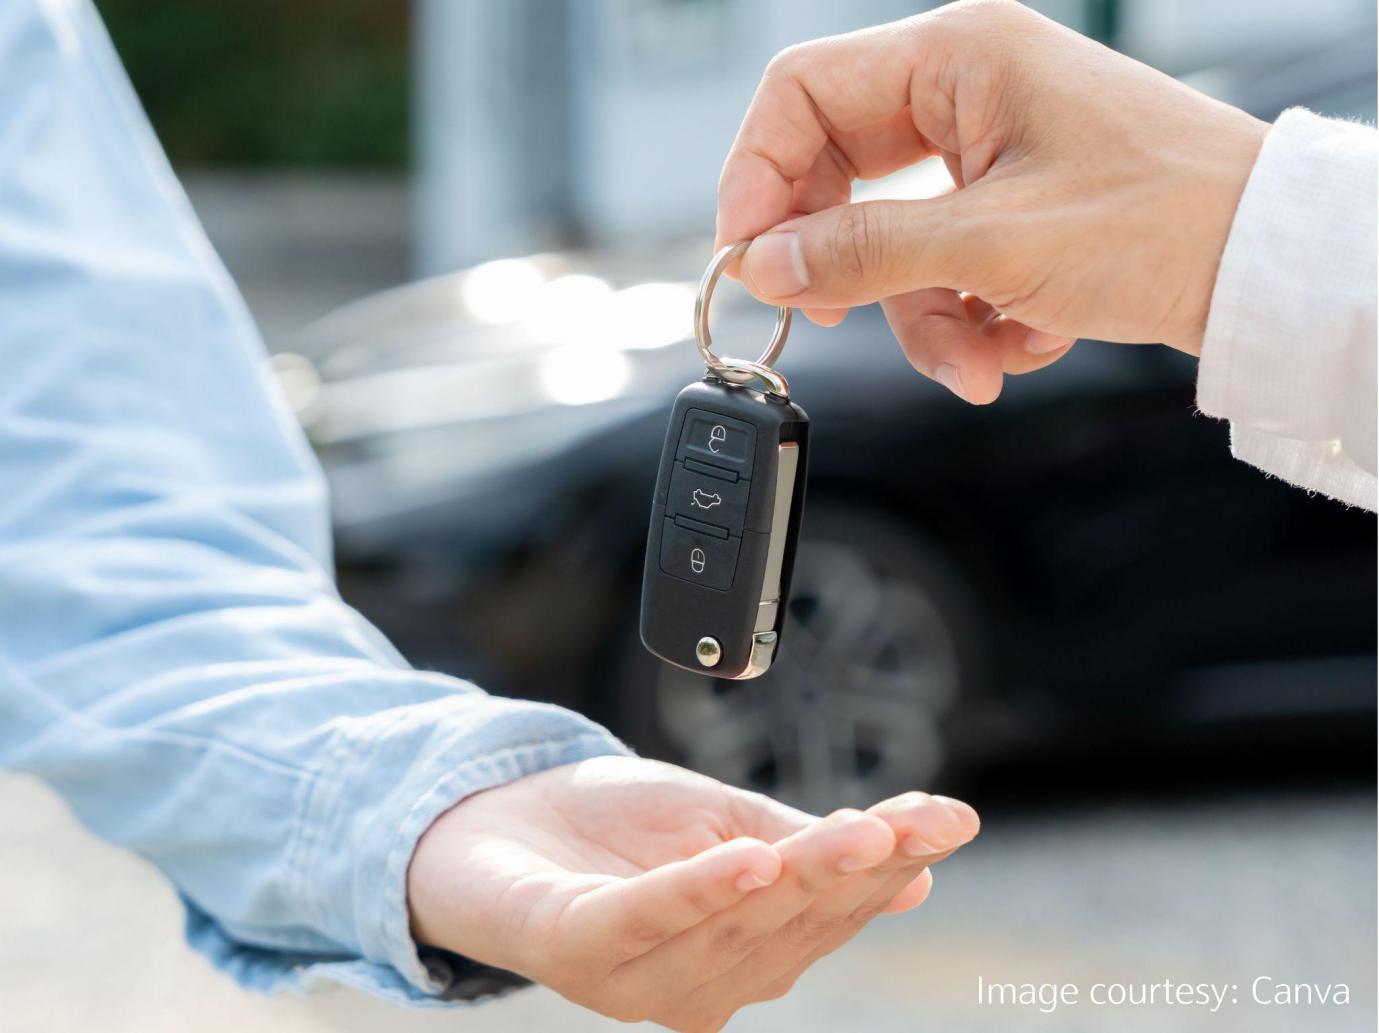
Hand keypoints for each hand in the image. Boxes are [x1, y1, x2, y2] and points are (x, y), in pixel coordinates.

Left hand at [407, 755, 978, 1031]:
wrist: (491, 817)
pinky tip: (750, 859)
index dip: (894, 864)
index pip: (834, 909)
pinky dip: (700, 891)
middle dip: (861, 868)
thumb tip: (921, 868)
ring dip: (799, 877)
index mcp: (747, 952)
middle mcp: (702, 982)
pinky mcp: (577, 946)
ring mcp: (638, 975)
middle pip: (796, 921)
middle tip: (916, 821)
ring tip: (859, 831)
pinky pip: (647, 921)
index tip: (952, 819)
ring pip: (736, 924)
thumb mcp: (729, 822)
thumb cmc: (615, 829)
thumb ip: (809, 850)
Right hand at [716, 0, 1267, 402]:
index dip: (757, 174)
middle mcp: (967, 94)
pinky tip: (1023, 336)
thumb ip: (860, 252)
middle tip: (833, 317)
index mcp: (956, 58)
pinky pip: (946, 267)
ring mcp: (992, 153)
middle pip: (842, 178)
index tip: (746, 255)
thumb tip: (764, 263)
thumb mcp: (991, 244)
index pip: (803, 94)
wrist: (1266, 268)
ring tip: (976, 360)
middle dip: (849, 265)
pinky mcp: (1015, 208)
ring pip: (896, 242)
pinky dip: (972, 317)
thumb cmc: (1164, 221)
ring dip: (925, 317)